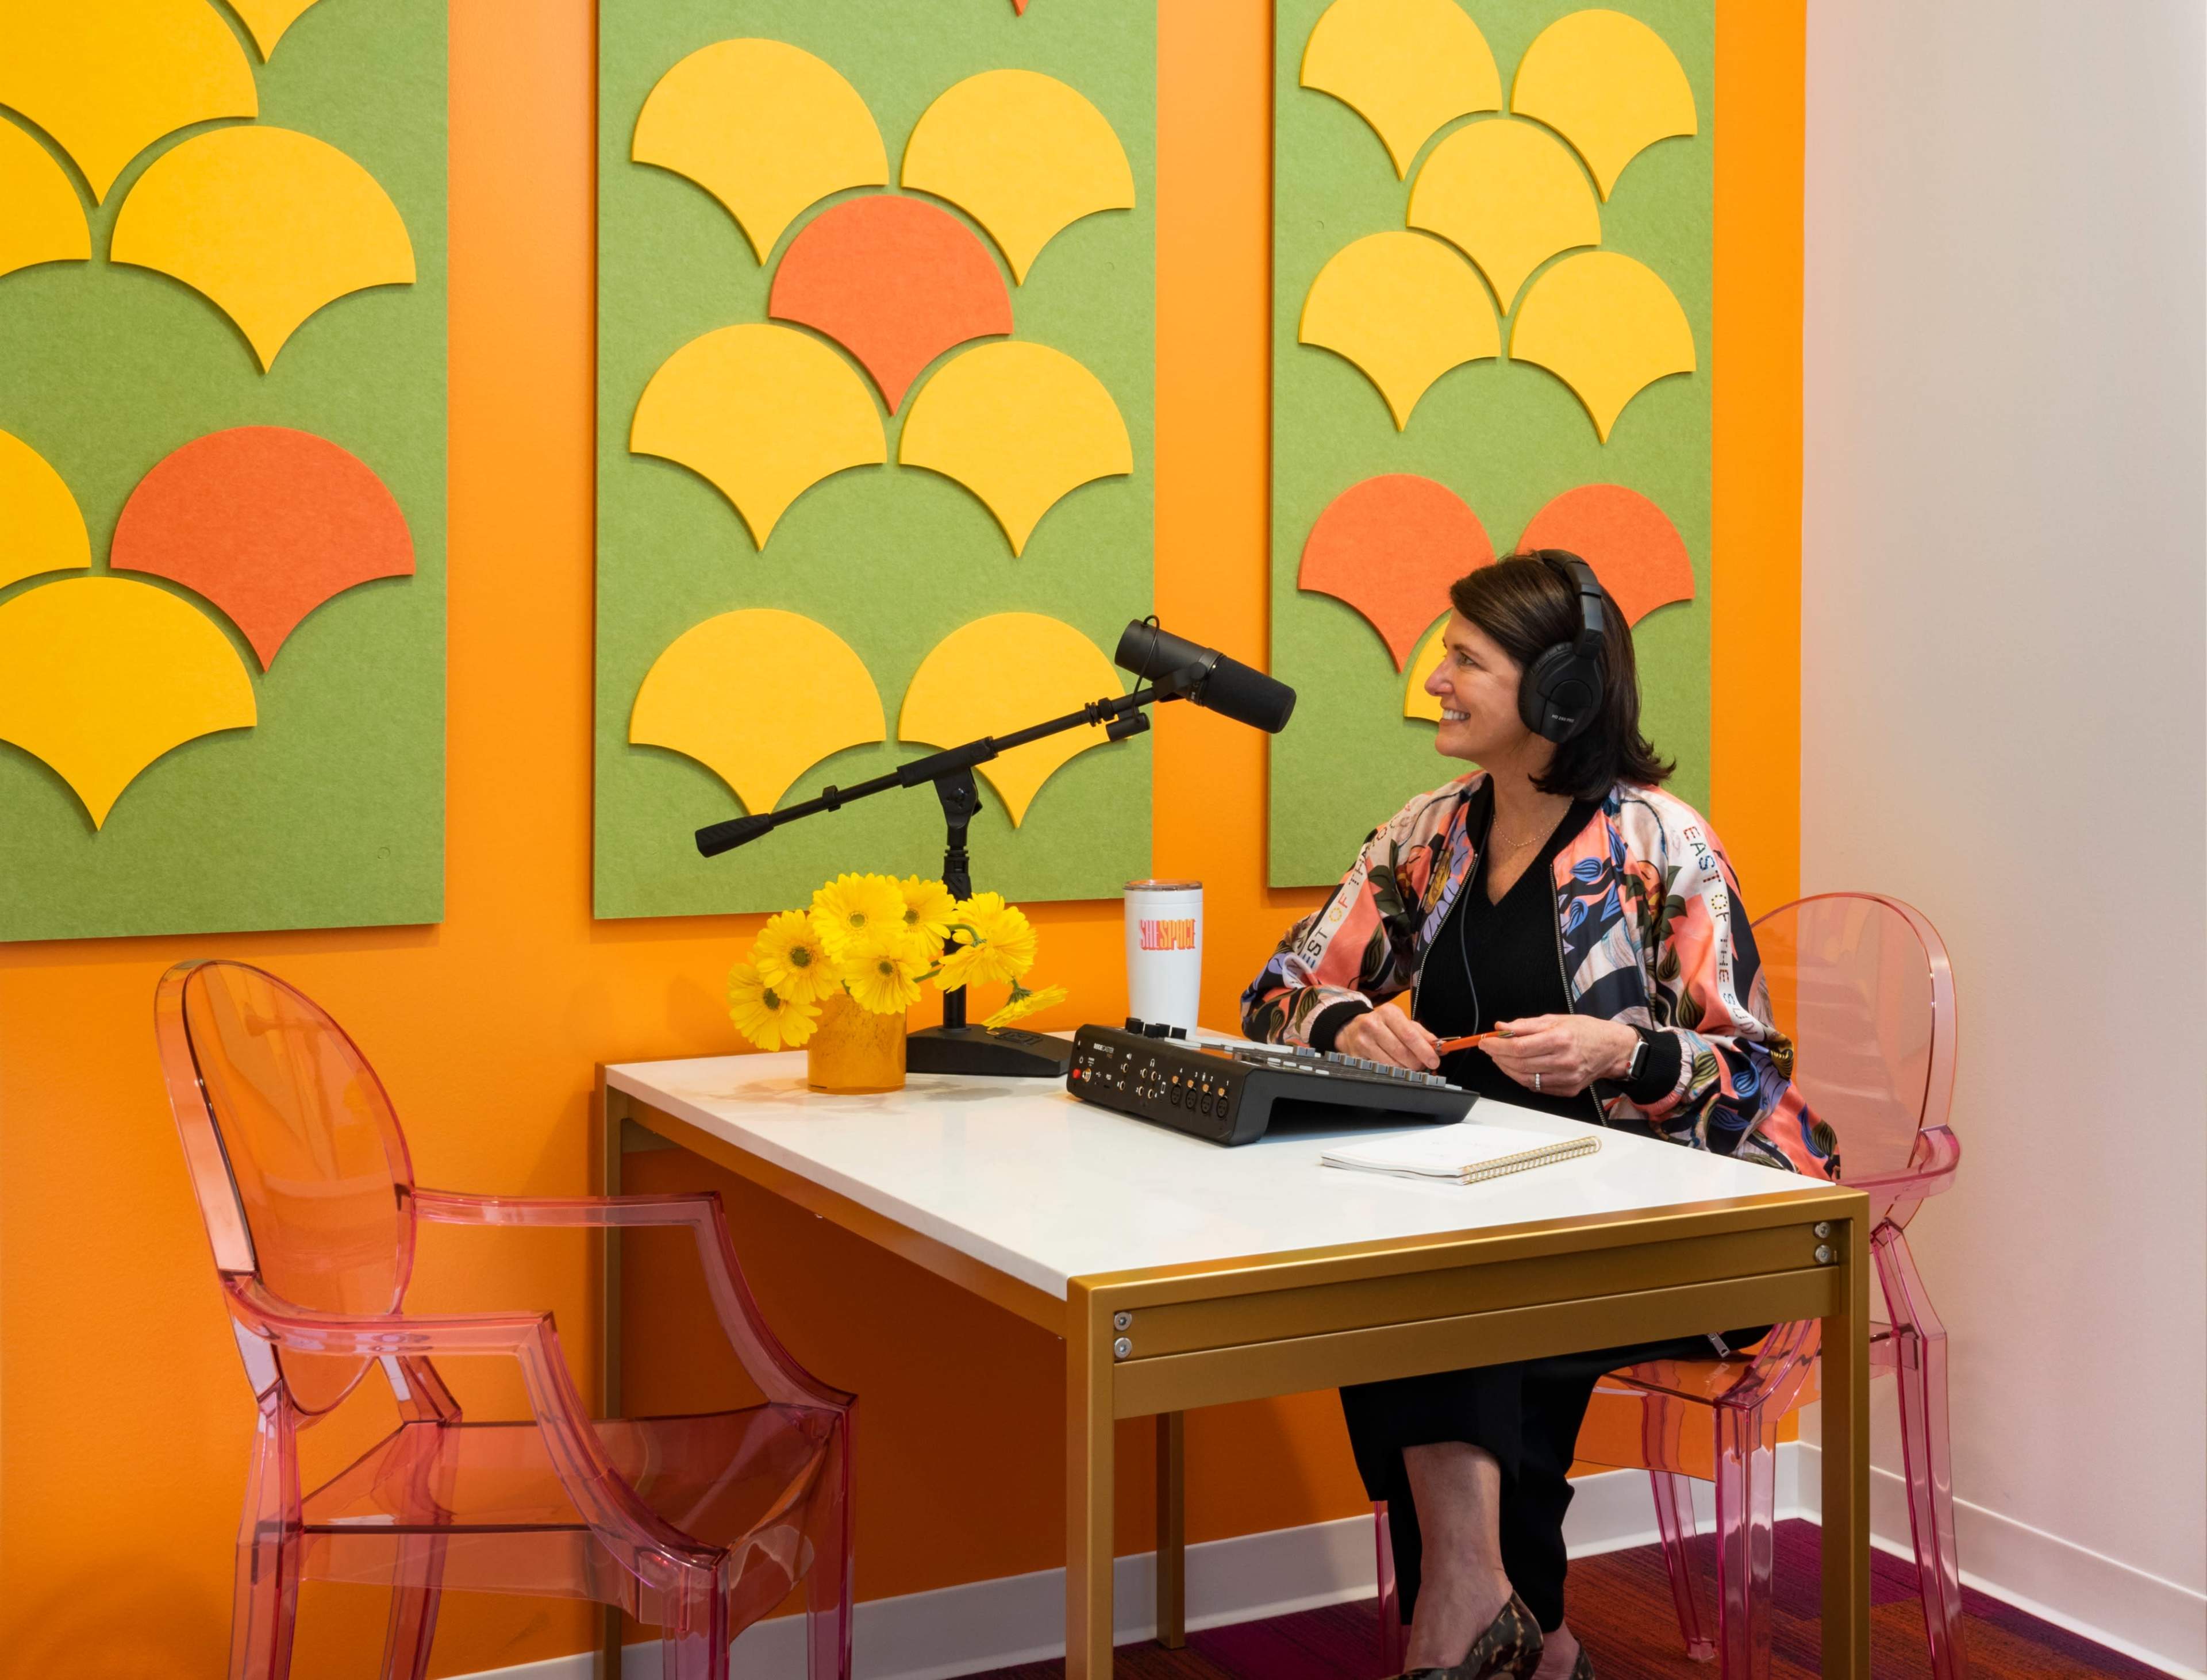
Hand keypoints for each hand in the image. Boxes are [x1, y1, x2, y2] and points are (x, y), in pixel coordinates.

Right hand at [1335, 1006, 1441, 1070]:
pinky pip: (1381, 1070)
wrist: (1349, 1028)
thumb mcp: (1400, 1021)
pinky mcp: (1356, 1056)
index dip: (1424, 1050)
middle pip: (1402, 1052)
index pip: (1410, 1035)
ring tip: (1408, 1065)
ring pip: (1392, 1064)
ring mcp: (1363, 1042)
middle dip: (1417, 1063)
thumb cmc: (1380, 1025)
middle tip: (1422, 1065)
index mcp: (1388, 1013)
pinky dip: (1392, 1072)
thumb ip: (1421, 1033)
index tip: (1434, 1060)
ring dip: (1405, 1069)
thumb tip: (1439, 1047)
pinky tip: (1394, 1066)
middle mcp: (1373, 1025)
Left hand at [1481, 1015, 1637, 1098]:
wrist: (1611, 1049)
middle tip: (1491, 1049)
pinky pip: (1537, 1087)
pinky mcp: (1567, 1090)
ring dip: (1507, 1068)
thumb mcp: (1556, 1019)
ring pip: (1525, 1078)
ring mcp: (1566, 1078)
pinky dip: (1522, 1077)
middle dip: (1498, 1056)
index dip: (1497, 1046)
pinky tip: (1518, 1068)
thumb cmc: (1586, 1031)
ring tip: (1501, 1058)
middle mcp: (1563, 1061)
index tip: (1486, 1042)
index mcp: (1560, 1039)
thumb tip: (1501, 1027)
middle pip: (1519, 1064)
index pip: (1519, 1047)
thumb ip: (1525, 1025)